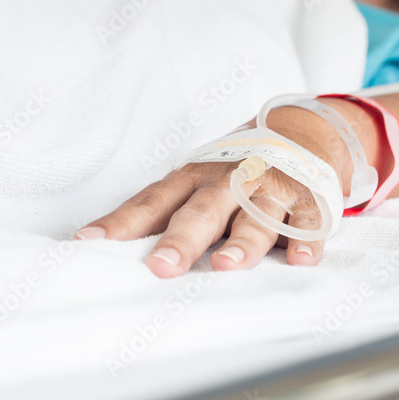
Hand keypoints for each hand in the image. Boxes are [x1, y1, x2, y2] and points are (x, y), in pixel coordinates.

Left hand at [75, 108, 350, 277]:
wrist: (302, 131)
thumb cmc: (233, 172)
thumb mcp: (196, 185)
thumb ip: (163, 216)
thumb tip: (107, 250)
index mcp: (192, 179)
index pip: (151, 202)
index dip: (121, 222)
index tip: (89, 242)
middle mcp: (227, 181)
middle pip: (201, 211)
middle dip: (181, 240)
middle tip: (160, 267)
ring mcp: (269, 186)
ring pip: (256, 214)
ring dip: (243, 240)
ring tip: (227, 266)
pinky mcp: (309, 195)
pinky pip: (309, 218)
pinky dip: (306, 238)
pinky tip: (301, 260)